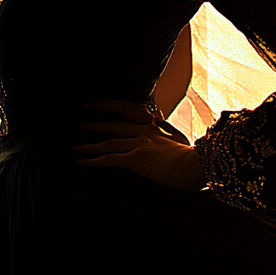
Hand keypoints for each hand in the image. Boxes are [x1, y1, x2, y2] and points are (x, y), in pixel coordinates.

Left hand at [73, 99, 206, 192]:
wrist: (199, 165)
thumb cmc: (195, 159)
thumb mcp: (183, 142)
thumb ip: (170, 133)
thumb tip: (163, 125)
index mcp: (157, 129)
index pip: (131, 115)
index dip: (114, 110)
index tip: (101, 108)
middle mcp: (147, 133)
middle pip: (117, 124)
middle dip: (97, 123)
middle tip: (82, 122)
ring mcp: (141, 144)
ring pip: (109, 142)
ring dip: (90, 144)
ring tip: (75, 146)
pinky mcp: (137, 158)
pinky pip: (109, 160)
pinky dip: (92, 161)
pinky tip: (80, 162)